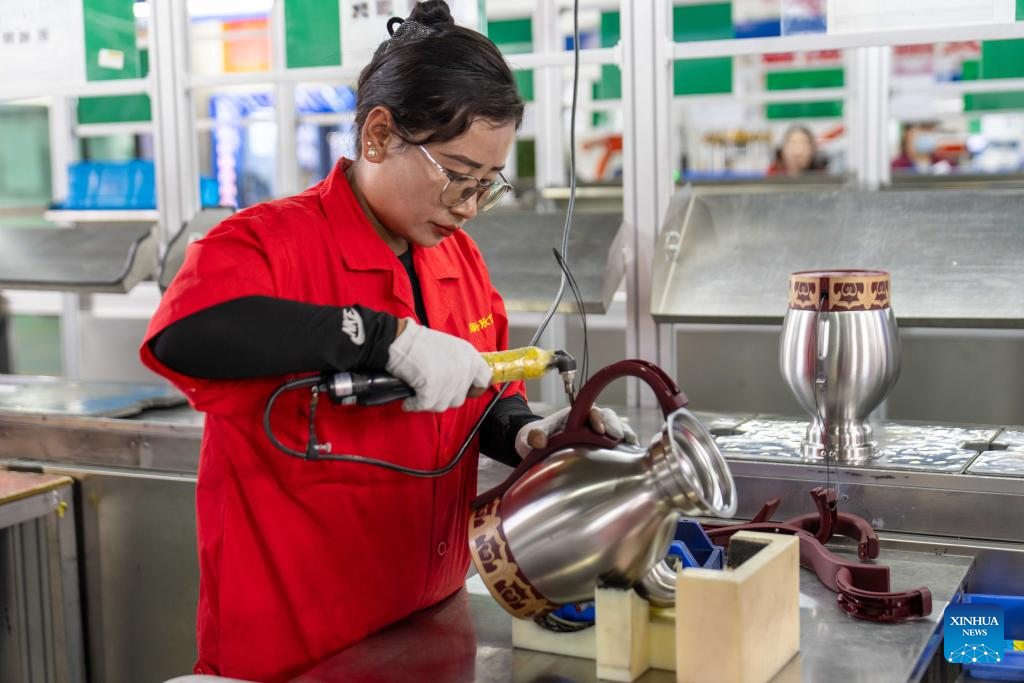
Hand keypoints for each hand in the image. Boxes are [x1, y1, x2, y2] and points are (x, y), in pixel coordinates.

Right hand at [385, 318, 491, 411]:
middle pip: (459, 398)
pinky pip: (425, 406)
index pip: (484, 379)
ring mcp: (449, 380)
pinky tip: (410, 399)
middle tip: (431, 388)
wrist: (400, 340)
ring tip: (419, 390)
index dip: (473, 387)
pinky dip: (414, 404)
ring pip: (442, 405)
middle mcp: (463, 368)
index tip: (466, 390)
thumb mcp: (451, 347)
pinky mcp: (432, 389)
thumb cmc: (420, 342)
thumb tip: (462, 382)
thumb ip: (461, 364)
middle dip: (444, 396)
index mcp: (470, 356)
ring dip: (429, 401)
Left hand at [515, 405, 638, 457]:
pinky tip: (632, 454)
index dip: (597, 418)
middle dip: (615, 425)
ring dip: (625, 435)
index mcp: (575, 414)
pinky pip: (618, 444)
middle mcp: (589, 421)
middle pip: (608, 417)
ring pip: (617, 429)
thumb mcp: (530, 435)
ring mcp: (597, 434)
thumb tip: (538, 440)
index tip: (600, 430)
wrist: (538, 448)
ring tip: (631, 444)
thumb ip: (533, 435)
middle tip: (617, 437)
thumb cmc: (537, 437)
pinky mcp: (602, 447)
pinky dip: (627, 446)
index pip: (590, 411)